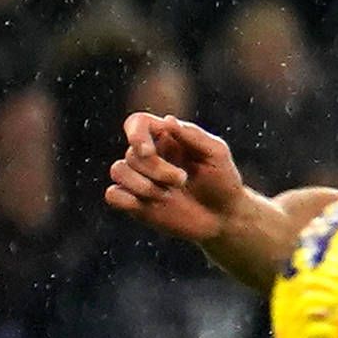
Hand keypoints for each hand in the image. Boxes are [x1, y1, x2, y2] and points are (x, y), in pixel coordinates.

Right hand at [103, 112, 251, 245]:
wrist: (224, 218)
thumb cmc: (224, 181)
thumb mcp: (216, 154)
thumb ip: (193, 135)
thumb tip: (166, 120)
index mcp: (167, 138)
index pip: (138, 122)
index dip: (135, 133)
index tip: (147, 151)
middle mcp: (149, 156)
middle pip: (132, 153)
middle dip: (156, 168)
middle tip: (182, 180)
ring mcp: (140, 179)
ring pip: (118, 170)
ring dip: (142, 184)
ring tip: (168, 195)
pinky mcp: (135, 202)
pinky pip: (112, 195)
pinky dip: (125, 199)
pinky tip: (149, 204)